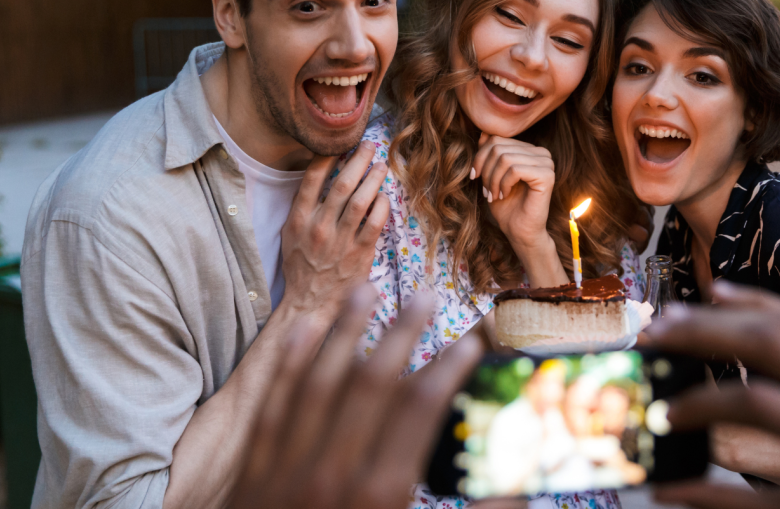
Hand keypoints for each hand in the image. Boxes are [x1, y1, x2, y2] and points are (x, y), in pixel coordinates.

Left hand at [230, 288, 481, 508]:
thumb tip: (523, 493)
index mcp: (381, 495)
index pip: (421, 408)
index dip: (450, 367)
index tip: (473, 341)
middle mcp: (334, 470)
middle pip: (373, 380)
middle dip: (402, 332)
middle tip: (426, 296)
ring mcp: (288, 466)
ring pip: (319, 379)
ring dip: (345, 330)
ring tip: (366, 290)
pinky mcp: (256, 469)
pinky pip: (274, 403)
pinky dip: (290, 363)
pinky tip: (305, 330)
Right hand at [280, 141, 390, 324]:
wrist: (309, 302)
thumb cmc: (301, 265)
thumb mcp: (290, 233)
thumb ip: (303, 206)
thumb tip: (319, 174)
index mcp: (299, 219)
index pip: (313, 178)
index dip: (329, 155)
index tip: (341, 144)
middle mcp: (319, 226)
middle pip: (342, 183)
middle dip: (358, 159)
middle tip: (369, 145)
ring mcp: (340, 240)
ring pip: (361, 200)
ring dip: (374, 178)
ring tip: (381, 165)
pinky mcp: (359, 254)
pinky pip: (375, 223)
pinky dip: (382, 206)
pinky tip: (384, 196)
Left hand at [471, 133, 555, 251]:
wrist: (519, 232)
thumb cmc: (506, 206)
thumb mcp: (492, 175)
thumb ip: (491, 153)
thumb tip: (483, 131)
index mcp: (530, 150)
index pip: (497, 139)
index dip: (480, 157)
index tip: (475, 177)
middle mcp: (541, 153)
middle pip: (498, 147)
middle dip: (485, 170)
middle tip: (485, 190)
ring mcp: (546, 163)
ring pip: (504, 157)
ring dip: (492, 179)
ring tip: (493, 194)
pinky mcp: (547, 176)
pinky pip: (514, 169)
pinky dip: (503, 183)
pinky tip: (503, 195)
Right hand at [647, 283, 779, 508]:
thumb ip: (727, 505)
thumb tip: (663, 492)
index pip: (754, 404)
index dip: (700, 407)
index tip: (663, 416)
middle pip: (767, 342)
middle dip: (702, 334)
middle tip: (653, 336)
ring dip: (725, 313)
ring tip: (675, 316)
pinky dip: (763, 306)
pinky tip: (726, 296)